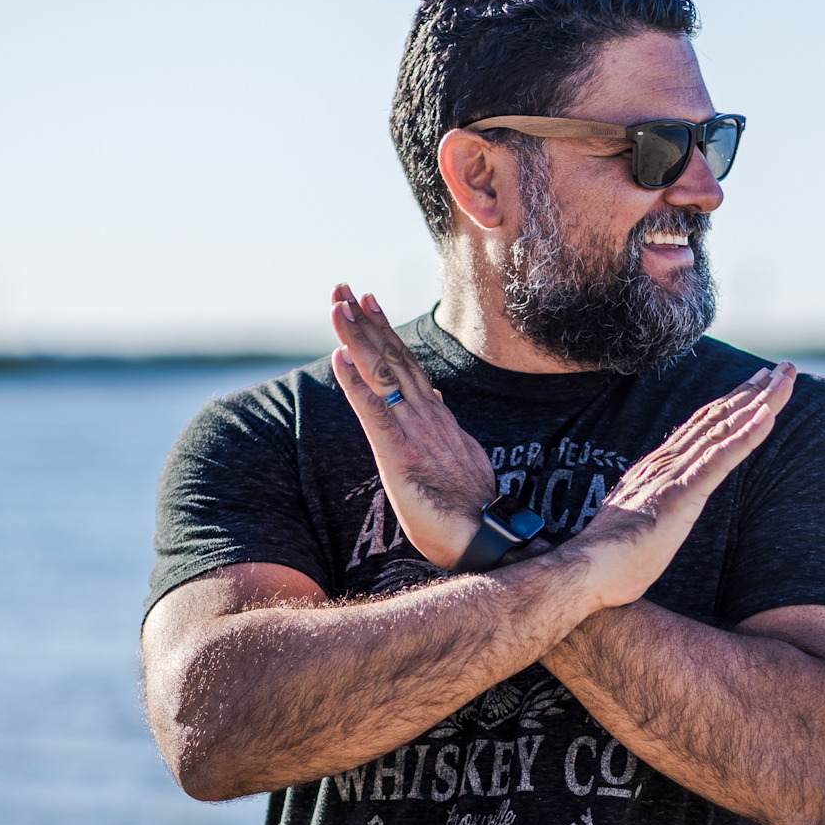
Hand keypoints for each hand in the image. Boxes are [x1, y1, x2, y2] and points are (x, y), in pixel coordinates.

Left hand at [330, 286, 493, 567]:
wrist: (486, 538)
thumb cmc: (470, 509)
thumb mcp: (457, 458)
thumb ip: (445, 428)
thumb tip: (437, 401)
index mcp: (436, 417)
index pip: (406, 365)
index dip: (385, 332)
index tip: (367, 302)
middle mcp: (425, 416)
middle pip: (392, 359)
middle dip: (366, 321)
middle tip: (343, 286)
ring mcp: (414, 433)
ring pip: (382, 376)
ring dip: (358, 339)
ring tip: (338, 306)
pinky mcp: (400, 456)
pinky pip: (374, 414)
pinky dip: (355, 385)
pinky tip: (339, 359)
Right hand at [571, 363, 797, 607]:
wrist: (587, 571)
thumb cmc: (611, 559)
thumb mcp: (637, 521)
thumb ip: (650, 505)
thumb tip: (658, 507)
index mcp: (656, 468)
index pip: (700, 427)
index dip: (730, 403)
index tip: (755, 384)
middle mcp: (665, 463)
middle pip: (716, 418)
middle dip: (752, 391)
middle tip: (783, 369)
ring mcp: (673, 476)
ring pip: (724, 429)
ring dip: (758, 403)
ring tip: (784, 380)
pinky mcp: (681, 496)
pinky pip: (720, 460)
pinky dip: (746, 436)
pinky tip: (768, 417)